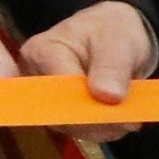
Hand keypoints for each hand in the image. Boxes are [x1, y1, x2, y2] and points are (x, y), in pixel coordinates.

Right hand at [24, 0, 155, 147]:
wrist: (111, 32)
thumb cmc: (111, 30)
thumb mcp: (118, 42)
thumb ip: (112, 67)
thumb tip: (106, 97)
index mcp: (42, 51)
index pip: (58, 89)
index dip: (88, 106)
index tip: (120, 116)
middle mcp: (31, 74)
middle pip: (56, 109)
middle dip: (93, 121)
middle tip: (127, 122)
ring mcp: (39, 92)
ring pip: (63, 123)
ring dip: (97, 127)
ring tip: (125, 119)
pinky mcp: (50, 106)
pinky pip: (69, 126)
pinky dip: (95, 129)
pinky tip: (113, 121)